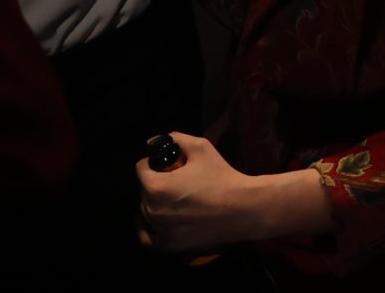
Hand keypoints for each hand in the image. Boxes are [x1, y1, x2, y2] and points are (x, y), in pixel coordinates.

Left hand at [134, 131, 258, 254]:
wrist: (243, 209)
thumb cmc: (221, 177)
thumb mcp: (200, 147)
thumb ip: (174, 138)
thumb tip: (152, 141)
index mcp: (156, 187)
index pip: (141, 169)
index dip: (153, 163)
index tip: (167, 164)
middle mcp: (152, 211)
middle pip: (143, 191)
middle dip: (155, 183)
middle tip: (175, 180)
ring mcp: (160, 232)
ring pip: (146, 212)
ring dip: (154, 203)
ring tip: (174, 199)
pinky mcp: (169, 246)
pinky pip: (148, 238)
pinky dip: (147, 228)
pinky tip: (154, 221)